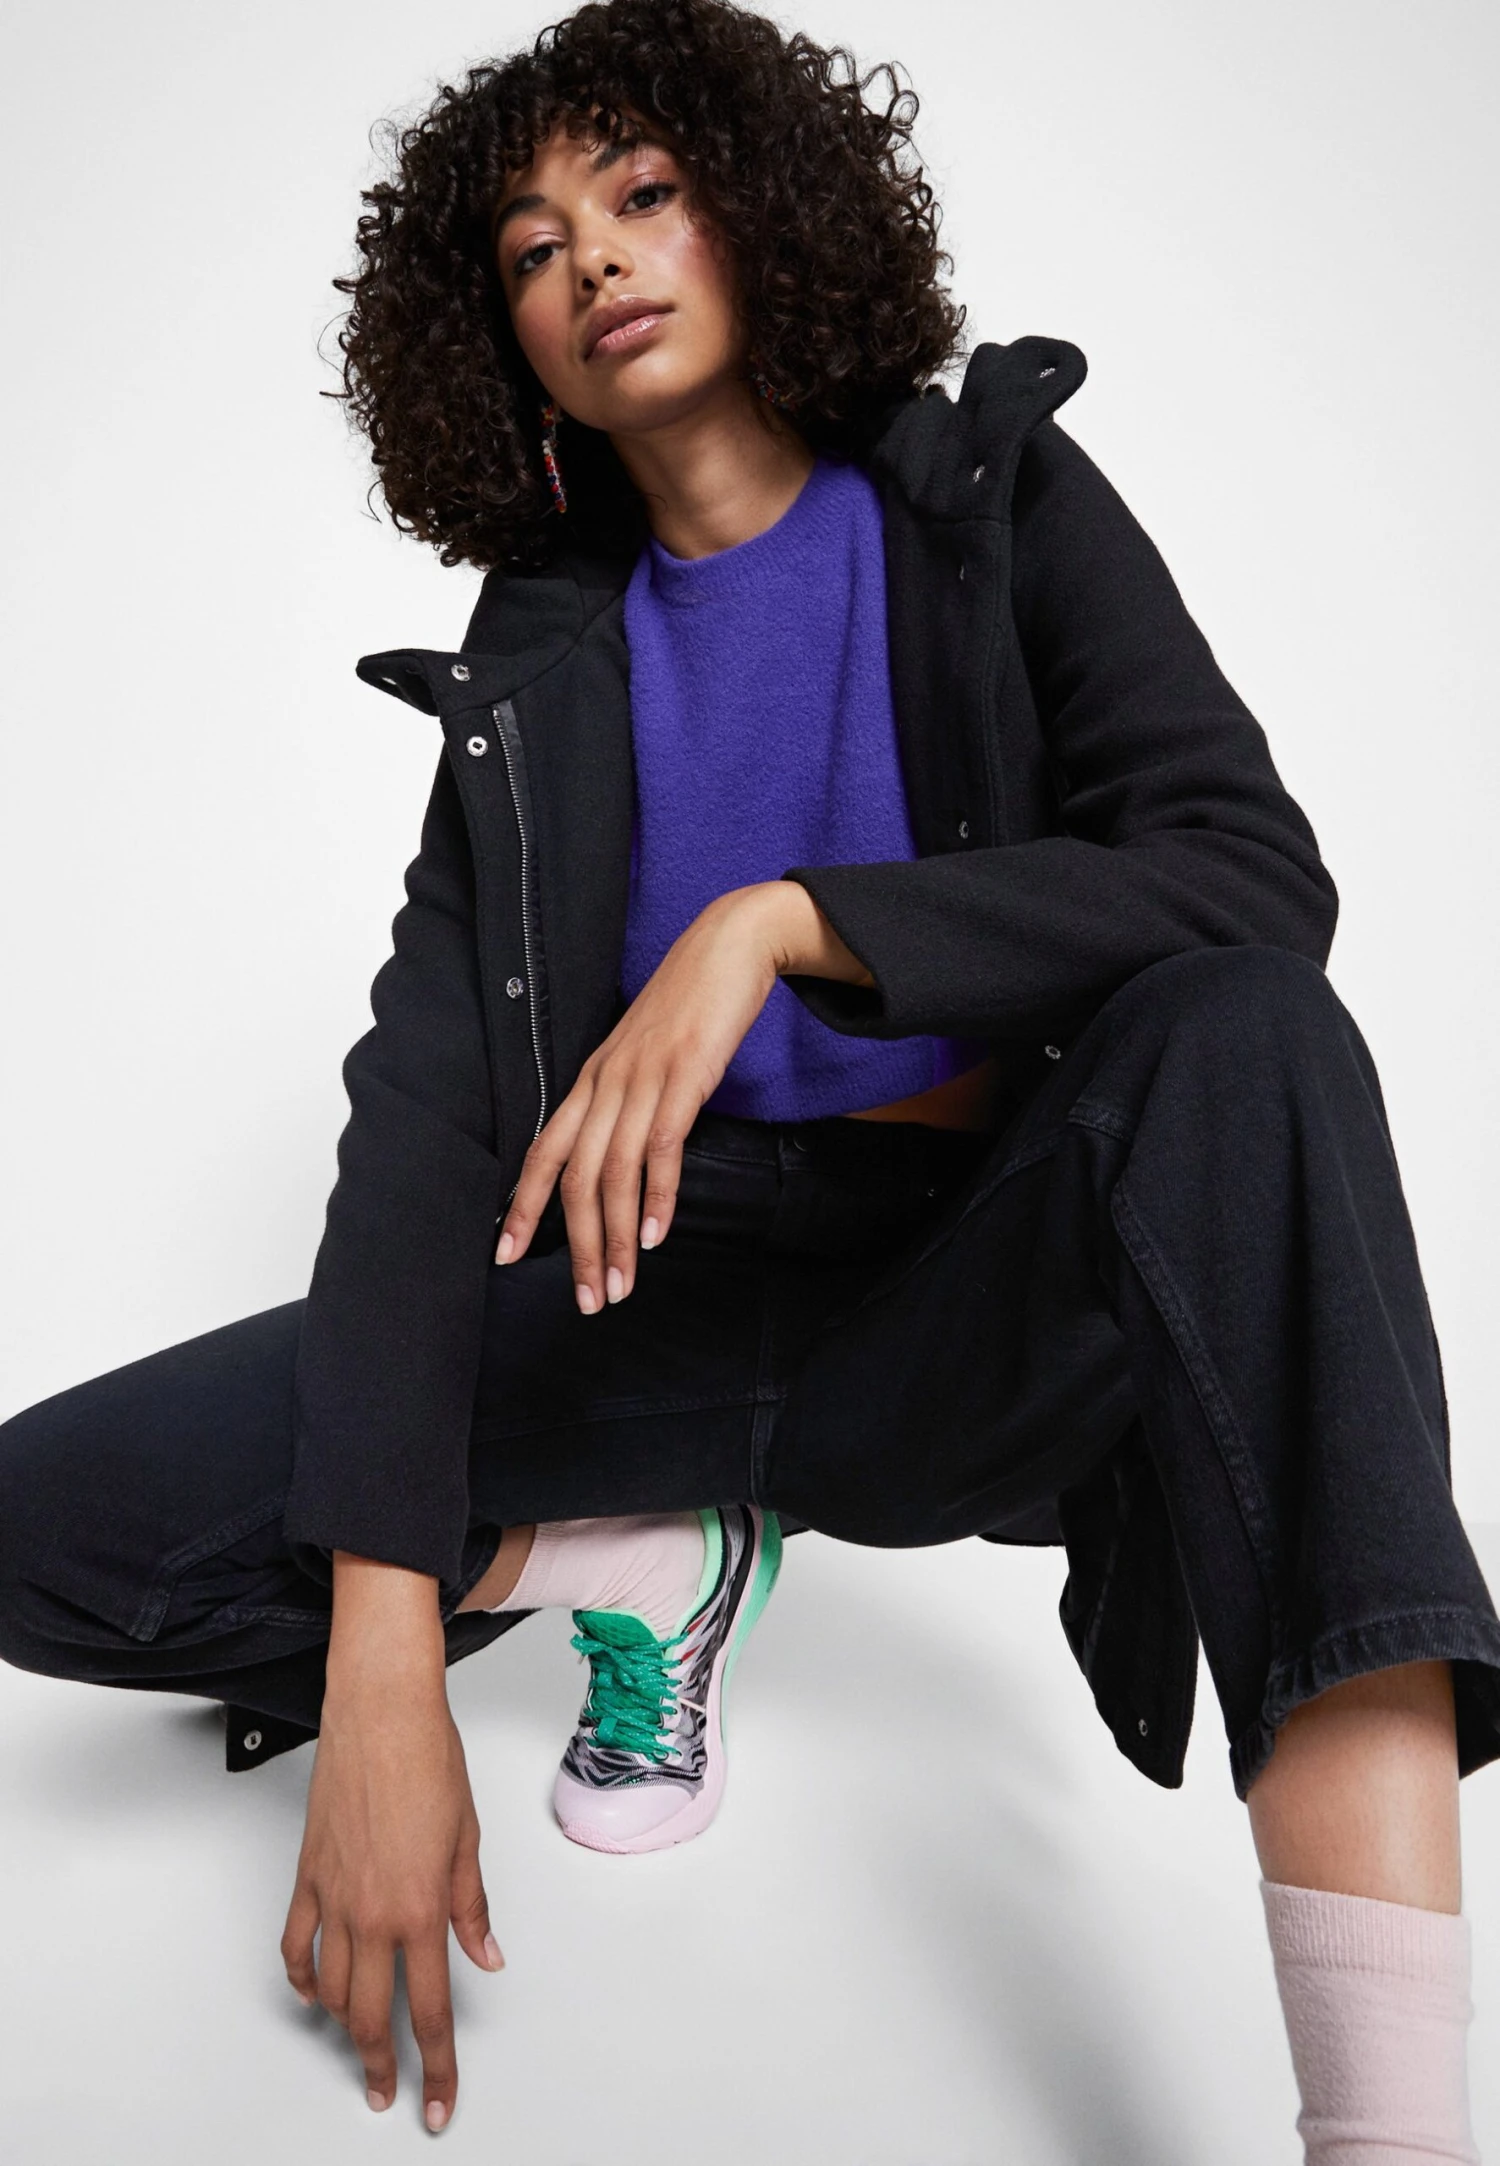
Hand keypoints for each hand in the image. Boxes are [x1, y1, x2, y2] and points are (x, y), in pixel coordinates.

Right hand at [281, 1655, 502, 2130]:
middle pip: (373, 2017)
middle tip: (389, 2095)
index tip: (438, 2100)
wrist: (381, 1712)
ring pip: (332, 1990)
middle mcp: (373, 1912)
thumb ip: (471, 1908)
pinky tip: (315, 1992)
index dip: (437, 2065)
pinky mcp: (307, 1876)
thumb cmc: (428, 1760)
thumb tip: (486, 1956)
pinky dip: (304, 1978)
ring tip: (361, 2043)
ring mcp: (334, 1897)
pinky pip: (296, 1946)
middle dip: (383, 2066)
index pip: (431, 2010)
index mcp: (421, 1907)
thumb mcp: (467, 1839)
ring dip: (346, 2026)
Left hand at [495, 884, 784, 1309]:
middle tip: (588, 1301)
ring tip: (620, 1287)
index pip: (542, 1154)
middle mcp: (605, 1083)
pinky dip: (656, 1197)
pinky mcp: (682, 1076)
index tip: (506, 1256)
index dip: (521, 1208)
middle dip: (577, 1248)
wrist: (728, 946)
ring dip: (615, 1239)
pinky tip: (655, 1236)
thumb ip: (628, 1102)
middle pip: (573, 1178)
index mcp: (590, 1081)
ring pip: (612, 1173)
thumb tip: (622, 1157)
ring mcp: (641, 1079)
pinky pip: (660, 1147)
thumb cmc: (690, 1006)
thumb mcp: (645, 1057)